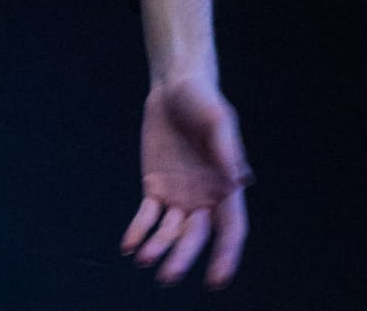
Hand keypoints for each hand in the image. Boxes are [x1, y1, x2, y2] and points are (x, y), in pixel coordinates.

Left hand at [121, 75, 252, 287]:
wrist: (174, 86)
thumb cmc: (204, 99)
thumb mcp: (219, 119)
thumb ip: (227, 150)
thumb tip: (237, 182)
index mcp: (227, 186)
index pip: (231, 229)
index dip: (226, 256)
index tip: (216, 280)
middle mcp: (205, 197)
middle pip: (196, 237)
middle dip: (182, 258)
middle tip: (166, 275)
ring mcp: (179, 195)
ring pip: (170, 232)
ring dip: (158, 248)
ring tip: (143, 257)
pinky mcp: (155, 187)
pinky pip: (147, 217)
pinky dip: (139, 232)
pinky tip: (129, 244)